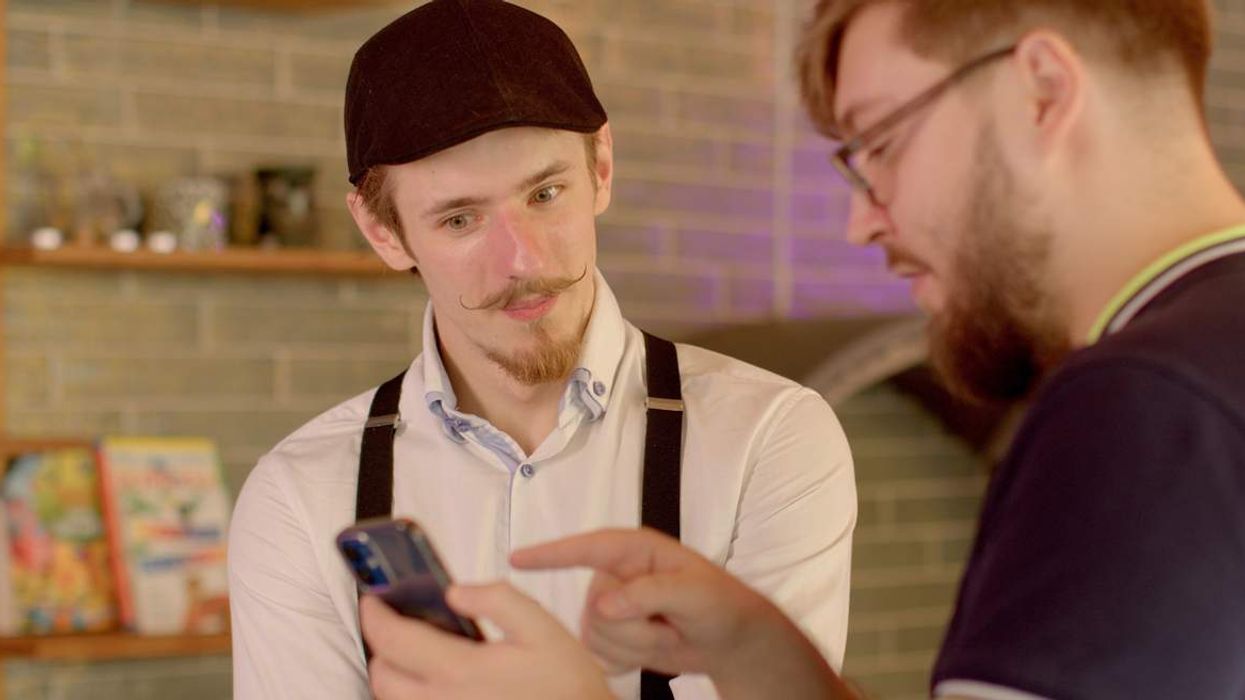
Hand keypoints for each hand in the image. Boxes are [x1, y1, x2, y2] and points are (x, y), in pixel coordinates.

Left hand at [359, 584, 612, 699]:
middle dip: (381, 646)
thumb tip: (454, 591)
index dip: (374, 615)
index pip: (392, 640)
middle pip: (381, 677)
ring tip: (419, 654)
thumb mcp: (542, 626)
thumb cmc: (566, 683)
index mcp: (461, 670)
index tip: (373, 600)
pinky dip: (415, 696)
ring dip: (395, 675)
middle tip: (398, 625)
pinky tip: (441, 682)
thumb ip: (497, 599)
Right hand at [512, 528, 854, 699]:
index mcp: (635, 550)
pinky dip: (629, 659)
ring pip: (595, 634)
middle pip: (595, 608)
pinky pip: (598, 653)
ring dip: (636, 644)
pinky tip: (655, 647)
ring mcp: (611, 606)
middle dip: (635, 627)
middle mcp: (616, 575)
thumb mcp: (695, 592)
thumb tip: (602, 604)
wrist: (729, 640)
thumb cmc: (720, 604)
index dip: (551, 553)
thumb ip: (649, 592)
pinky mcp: (610, 635)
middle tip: (672, 623)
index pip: (586, 548)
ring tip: (667, 631)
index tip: (517, 557)